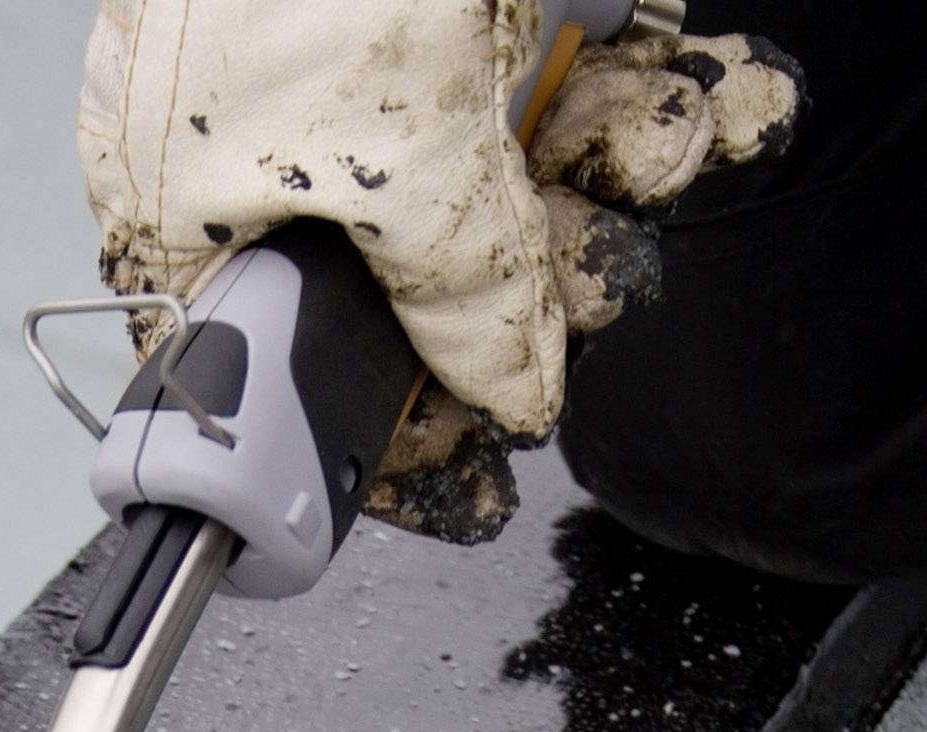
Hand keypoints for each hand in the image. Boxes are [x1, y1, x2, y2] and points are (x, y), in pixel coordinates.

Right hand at [78, 4, 802, 541]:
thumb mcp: (393, 138)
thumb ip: (455, 288)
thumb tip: (511, 395)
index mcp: (199, 188)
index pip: (276, 373)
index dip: (376, 438)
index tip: (463, 489)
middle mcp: (296, 140)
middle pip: (431, 292)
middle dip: (538, 293)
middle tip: (593, 288)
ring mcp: (405, 71)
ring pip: (532, 190)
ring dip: (627, 182)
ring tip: (675, 143)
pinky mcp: (502, 16)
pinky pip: (595, 94)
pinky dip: (671, 103)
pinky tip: (727, 98)